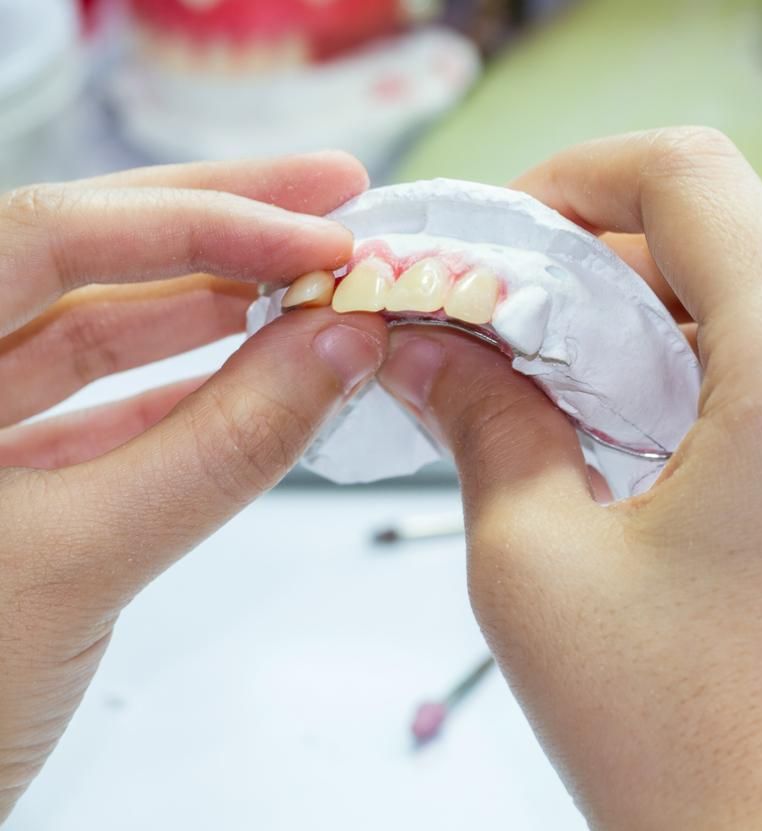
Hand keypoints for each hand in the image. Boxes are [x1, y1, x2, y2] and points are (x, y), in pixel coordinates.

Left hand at [0, 154, 386, 819]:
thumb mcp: (79, 558)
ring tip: (319, 283)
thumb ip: (221, 445)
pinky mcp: (18, 494)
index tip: (323, 231)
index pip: (57, 234)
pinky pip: (115, 421)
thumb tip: (340, 344)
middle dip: (219, 223)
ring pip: (105, 338)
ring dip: (220, 311)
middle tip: (335, 195)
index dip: (203, 220)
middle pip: (85, 260)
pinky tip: (270, 380)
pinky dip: (199, 399)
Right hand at [377, 129, 761, 828]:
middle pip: (726, 234)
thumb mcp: (537, 566)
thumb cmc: (686, 750)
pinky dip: (698, 369)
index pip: (691, 174)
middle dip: (597, 255)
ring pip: (759, 299)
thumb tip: (426, 344)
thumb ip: (481, 421)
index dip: (576, 176)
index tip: (500, 237)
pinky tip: (626, 432)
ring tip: (551, 380)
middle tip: (500, 315)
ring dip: (645, 316)